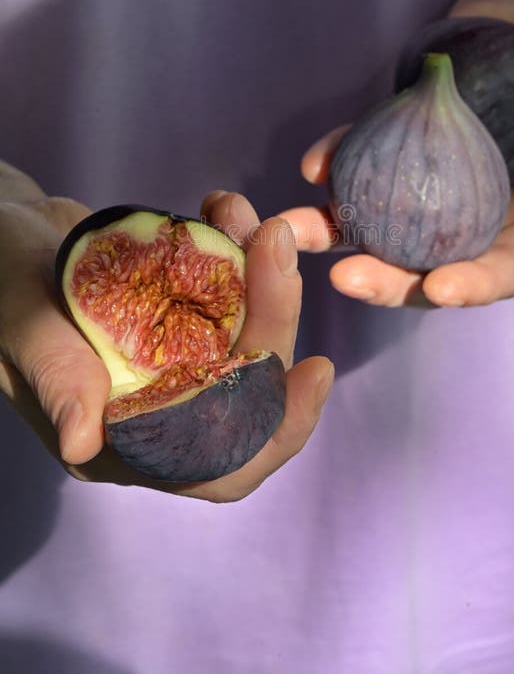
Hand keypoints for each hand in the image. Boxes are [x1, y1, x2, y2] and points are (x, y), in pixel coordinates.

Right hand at [0, 164, 332, 500]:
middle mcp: (159, 410)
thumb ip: (56, 379)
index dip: (276, 430)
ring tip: (246, 217)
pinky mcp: (181, 316)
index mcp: (120, 442)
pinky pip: (231, 295)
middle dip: (275, 321)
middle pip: (250, 390)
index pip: (221, 467)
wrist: (2, 234)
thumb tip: (83, 445)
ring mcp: (174, 360)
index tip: (316, 368)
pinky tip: (226, 212)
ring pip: (250, 337)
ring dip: (264, 277)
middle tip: (274, 244)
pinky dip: (240, 254)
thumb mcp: (19, 325)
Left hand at [281, 2, 513, 308]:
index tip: (439, 289)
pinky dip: (336, 160)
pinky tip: (313, 166)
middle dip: (382, 276)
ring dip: (334, 229)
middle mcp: (466, 220)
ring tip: (296, 231)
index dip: (469, 286)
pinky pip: (360, 156)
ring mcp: (425, 185)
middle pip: (422, 262)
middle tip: (345, 277)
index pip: (495, 272)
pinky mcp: (395, 144)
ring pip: (376, 220)